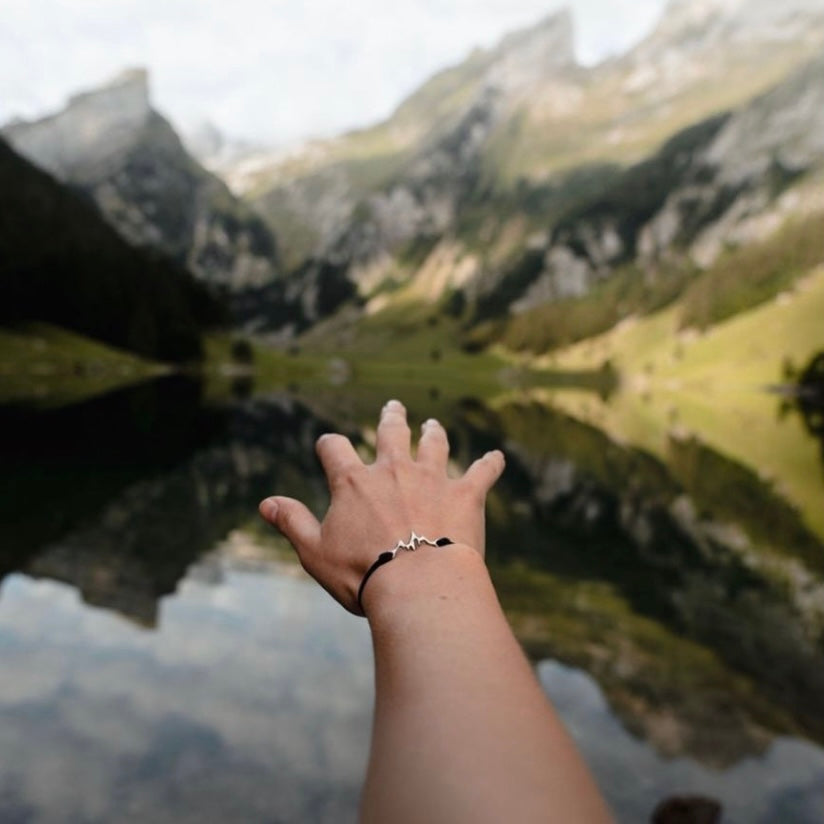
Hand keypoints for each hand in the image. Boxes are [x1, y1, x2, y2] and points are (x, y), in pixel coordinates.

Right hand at [258, 399, 504, 614]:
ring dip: (433, 433)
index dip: (329, 445)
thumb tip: (265, 503)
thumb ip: (292, 522)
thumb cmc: (362, 573)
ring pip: (434, 445)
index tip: (328, 446)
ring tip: (433, 425)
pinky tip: (498, 457)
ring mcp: (432, 478)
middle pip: (391, 432)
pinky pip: (483, 472)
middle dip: (391, 418)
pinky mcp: (466, 494)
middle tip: (394, 407)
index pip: (335, 448)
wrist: (418, 586)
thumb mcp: (314, 551)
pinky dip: (491, 464)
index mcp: (354, 481)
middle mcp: (393, 470)